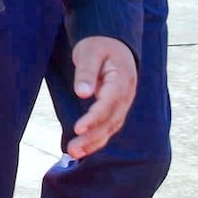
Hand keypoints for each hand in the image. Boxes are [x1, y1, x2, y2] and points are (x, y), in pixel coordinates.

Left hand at [67, 35, 137, 158]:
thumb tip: (83, 92)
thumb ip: (86, 71)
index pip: (109, 103)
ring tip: (73, 153)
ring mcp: (122, 103)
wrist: (113, 43)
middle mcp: (126, 95)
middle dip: (92, 137)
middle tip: (72, 149)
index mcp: (122, 80)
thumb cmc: (98, 45)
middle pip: (111, 121)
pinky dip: (96, 139)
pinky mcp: (115, 108)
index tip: (78, 129)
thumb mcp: (89, 52)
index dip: (94, 118)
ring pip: (110, 127)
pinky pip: (108, 126)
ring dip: (93, 143)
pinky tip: (81, 149)